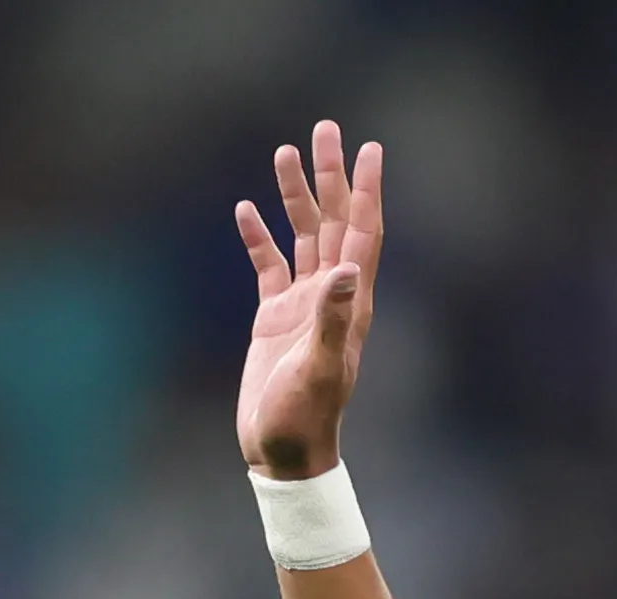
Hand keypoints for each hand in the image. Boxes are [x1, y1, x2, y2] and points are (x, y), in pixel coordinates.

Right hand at [235, 120, 383, 479]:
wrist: (282, 450)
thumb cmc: (305, 417)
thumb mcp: (320, 368)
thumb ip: (334, 318)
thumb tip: (347, 269)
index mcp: (351, 302)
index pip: (363, 232)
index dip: (367, 190)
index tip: (370, 148)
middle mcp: (332, 296)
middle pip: (334, 222)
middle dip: (331, 176)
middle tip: (325, 129)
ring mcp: (302, 305)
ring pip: (302, 237)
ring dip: (295, 196)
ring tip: (284, 152)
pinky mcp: (274, 318)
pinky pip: (268, 266)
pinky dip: (259, 237)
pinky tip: (246, 209)